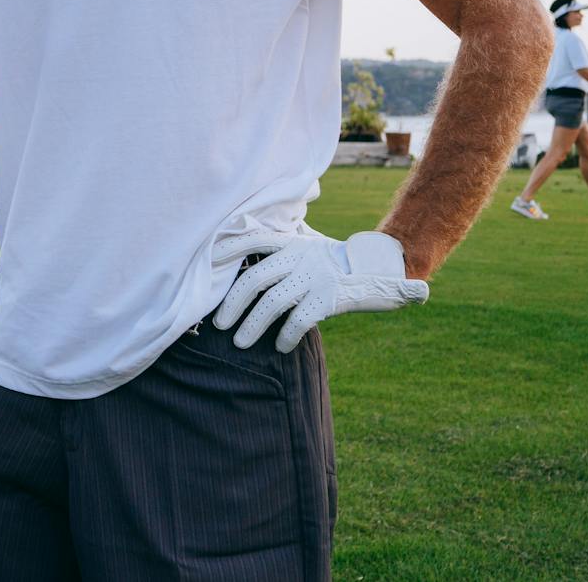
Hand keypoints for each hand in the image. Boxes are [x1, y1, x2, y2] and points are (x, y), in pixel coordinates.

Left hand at [212, 229, 428, 351]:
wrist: (380, 268)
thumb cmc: (336, 258)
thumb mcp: (310, 243)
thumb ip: (284, 244)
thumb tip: (249, 243)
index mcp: (291, 241)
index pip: (251, 240)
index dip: (227, 250)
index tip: (207, 263)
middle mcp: (299, 256)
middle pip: (254, 279)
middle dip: (232, 303)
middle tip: (219, 323)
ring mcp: (314, 277)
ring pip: (272, 303)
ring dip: (252, 325)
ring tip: (241, 342)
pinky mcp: (329, 299)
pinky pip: (298, 320)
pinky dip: (285, 336)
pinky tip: (280, 346)